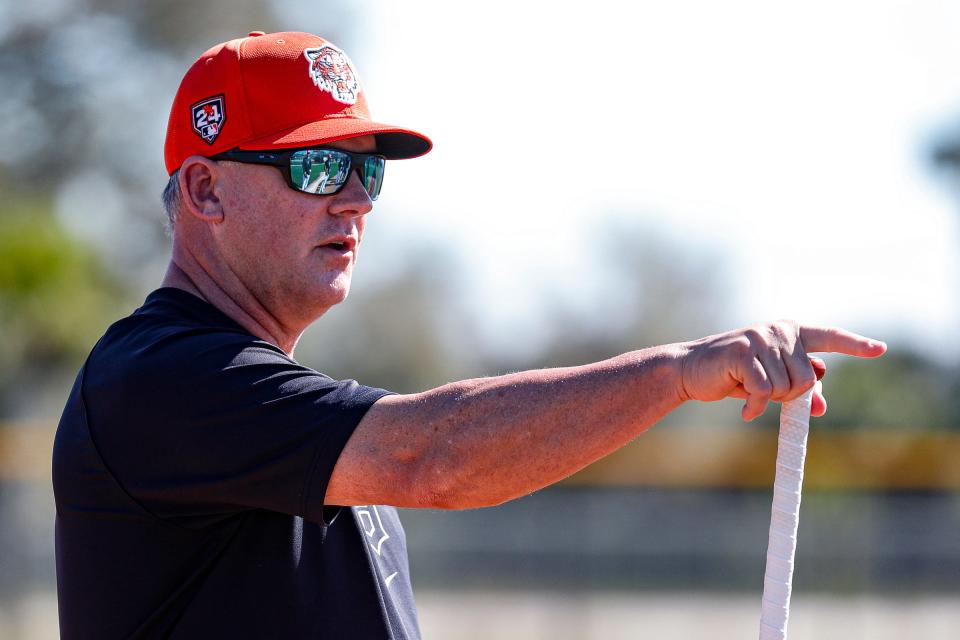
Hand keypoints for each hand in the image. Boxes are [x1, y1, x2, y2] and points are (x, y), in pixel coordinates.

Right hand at [678, 320, 886, 420]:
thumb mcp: (770, 383)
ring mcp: (760, 338)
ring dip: (768, 400)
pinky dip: (755, 407)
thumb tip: (821, 407)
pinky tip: (745, 410)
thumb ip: (798, 390)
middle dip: (789, 396)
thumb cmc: (733, 376)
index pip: (829, 337)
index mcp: (790, 332)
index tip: (880, 350)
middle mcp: (779, 330)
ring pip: (786, 387)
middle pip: (808, 379)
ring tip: (748, 393)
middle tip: (765, 395)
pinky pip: (764, 391)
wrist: (690, 371)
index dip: (856, 345)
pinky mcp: (743, 352)